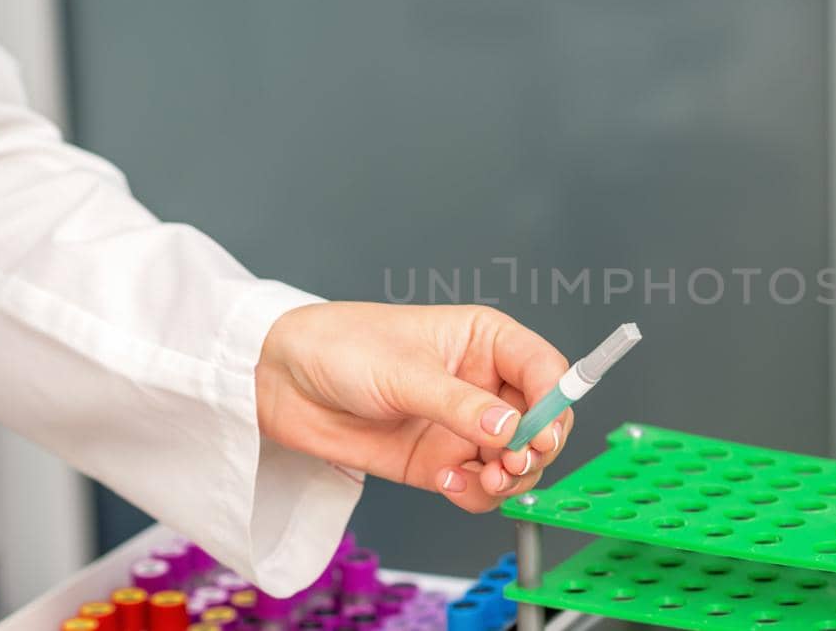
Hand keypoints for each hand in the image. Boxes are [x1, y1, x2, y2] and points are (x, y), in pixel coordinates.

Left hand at [254, 302, 572, 511]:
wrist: (281, 382)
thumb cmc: (341, 348)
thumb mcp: (405, 372)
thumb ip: (461, 406)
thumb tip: (511, 431)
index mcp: (486, 341)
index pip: (545, 370)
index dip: (554, 403)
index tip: (539, 433)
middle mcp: (484, 385)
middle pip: (541, 424)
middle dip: (535, 449)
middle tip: (512, 465)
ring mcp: (463, 426)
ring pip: (516, 463)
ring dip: (509, 479)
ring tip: (484, 479)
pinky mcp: (440, 461)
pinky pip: (479, 487)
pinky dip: (475, 494)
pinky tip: (448, 483)